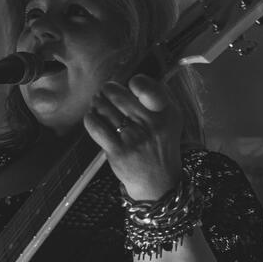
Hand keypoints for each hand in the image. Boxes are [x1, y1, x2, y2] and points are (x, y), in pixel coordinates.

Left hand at [84, 74, 182, 200]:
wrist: (159, 182)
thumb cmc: (161, 146)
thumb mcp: (172, 120)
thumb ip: (161, 97)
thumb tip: (135, 79)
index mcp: (166, 114)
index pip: (146, 87)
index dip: (133, 83)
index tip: (127, 87)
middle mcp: (152, 124)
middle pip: (119, 96)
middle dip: (107, 91)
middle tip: (103, 92)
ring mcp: (134, 138)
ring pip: (105, 110)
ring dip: (97, 103)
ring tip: (97, 103)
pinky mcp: (118, 152)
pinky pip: (97, 128)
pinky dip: (90, 118)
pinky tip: (92, 117)